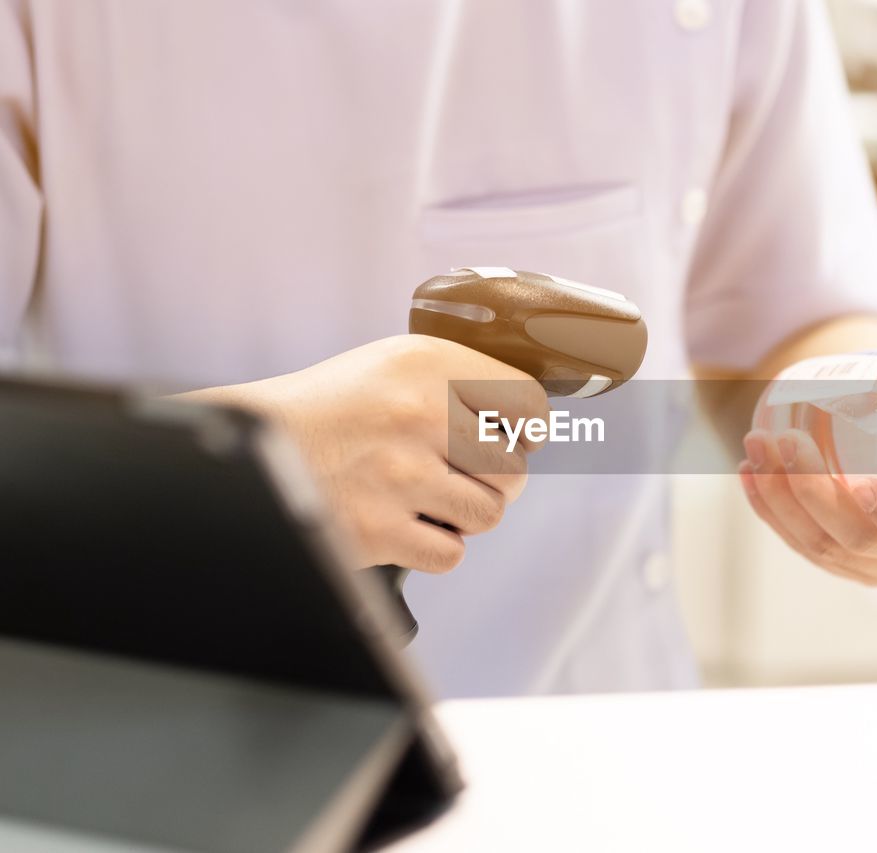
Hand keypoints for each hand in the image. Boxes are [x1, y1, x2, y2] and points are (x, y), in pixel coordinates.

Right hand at [189, 335, 548, 572]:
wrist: (256, 442)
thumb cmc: (333, 406)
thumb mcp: (396, 363)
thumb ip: (462, 381)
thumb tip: (532, 419)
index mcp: (427, 365)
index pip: (529, 405)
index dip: (526, 429)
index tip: (510, 437)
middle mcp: (417, 414)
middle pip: (515, 468)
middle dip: (495, 479)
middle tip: (461, 473)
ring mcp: (400, 475)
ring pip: (489, 513)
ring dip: (466, 514)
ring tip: (433, 498)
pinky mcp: (379, 529)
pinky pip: (451, 553)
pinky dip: (435, 547)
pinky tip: (409, 523)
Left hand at [737, 315, 876, 585]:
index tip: (859, 483)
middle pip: (861, 540)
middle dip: (814, 493)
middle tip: (788, 440)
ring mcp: (875, 565)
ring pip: (821, 546)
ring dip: (781, 498)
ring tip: (758, 445)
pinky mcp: (840, 562)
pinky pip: (799, 546)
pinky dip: (770, 512)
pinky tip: (750, 475)